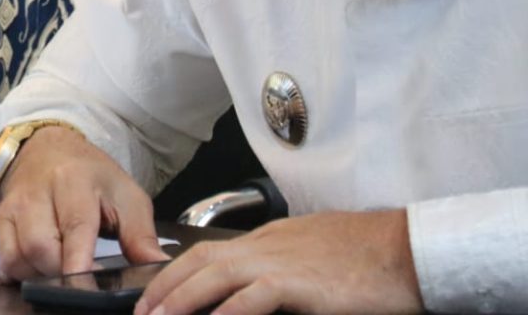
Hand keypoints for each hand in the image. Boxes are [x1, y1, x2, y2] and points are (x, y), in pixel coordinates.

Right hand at [0, 126, 166, 281]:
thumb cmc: (93, 177)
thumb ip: (141, 234)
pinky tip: (37, 271)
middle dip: (61, 272)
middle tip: (81, 277)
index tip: (89, 287)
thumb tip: (159, 267)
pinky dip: (19, 272)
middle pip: (40, 248)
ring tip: (61, 270)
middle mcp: (37, 192)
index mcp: (74, 182)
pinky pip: (3, 258)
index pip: (74, 227)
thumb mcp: (125, 196)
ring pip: (18, 256)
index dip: (79, 262)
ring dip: (40, 274)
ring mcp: (13, 205)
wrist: (48, 149)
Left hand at [134, 209, 420, 314]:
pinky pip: (252, 299)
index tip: (153, 294)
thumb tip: (257, 290)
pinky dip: (226, 313)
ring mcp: (279, 262)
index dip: (174, 272)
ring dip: (180, 300)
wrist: (407, 249)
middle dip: (164, 287)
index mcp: (267, 240)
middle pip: (198, 262)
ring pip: (214, 276)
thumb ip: (279, 266)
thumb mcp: (309, 255)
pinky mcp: (298, 283)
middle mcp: (265, 246)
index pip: (206, 252)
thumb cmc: (368, 255)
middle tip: (141, 312)